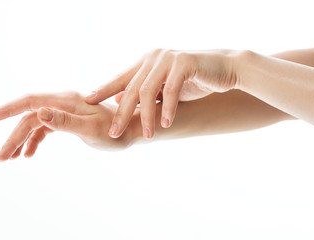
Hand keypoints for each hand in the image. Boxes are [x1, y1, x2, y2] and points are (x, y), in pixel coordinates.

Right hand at [0, 91, 138, 160]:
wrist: (130, 130)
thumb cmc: (114, 131)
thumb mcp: (90, 129)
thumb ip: (65, 121)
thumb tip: (39, 112)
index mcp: (66, 100)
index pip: (30, 102)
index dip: (8, 109)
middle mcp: (62, 102)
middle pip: (29, 117)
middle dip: (12, 136)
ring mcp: (64, 111)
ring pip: (35, 124)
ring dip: (20, 140)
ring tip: (8, 158)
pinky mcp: (68, 120)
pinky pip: (45, 129)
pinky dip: (34, 141)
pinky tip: (28, 154)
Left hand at [85, 48, 237, 138]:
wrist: (225, 68)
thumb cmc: (194, 80)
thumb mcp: (165, 87)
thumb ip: (146, 92)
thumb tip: (121, 100)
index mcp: (146, 62)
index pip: (120, 77)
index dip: (103, 90)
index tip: (87, 102)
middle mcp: (153, 58)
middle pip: (130, 88)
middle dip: (121, 113)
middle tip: (113, 133)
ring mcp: (167, 58)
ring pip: (147, 90)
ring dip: (146, 116)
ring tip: (147, 136)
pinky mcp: (184, 63)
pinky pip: (170, 90)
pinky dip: (167, 108)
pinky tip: (166, 123)